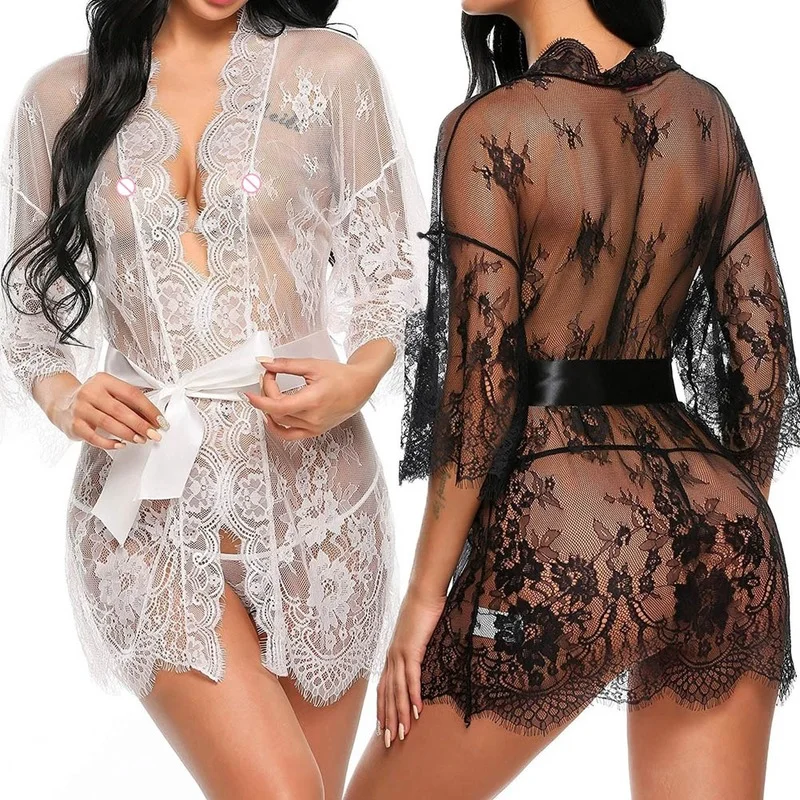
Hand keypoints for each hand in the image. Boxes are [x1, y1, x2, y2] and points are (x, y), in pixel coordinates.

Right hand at [36, 371, 165, 449]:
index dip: (148, 409)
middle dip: (141, 424)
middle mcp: (90, 392)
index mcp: (103, 380)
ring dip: (128, 434)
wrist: (61, 403)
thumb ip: (128, 402)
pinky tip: (121, 445)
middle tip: (154, 434)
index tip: (160, 420)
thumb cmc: (93, 398)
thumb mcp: (109, 392)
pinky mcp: (74, 425)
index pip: (131, 394)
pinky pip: (94, 437)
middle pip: (121, 410)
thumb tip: (153, 419)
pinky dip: (109, 443)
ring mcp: (80, 409)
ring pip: (108, 423)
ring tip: (141, 440)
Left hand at [243, 356, 381, 440]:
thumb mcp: (312, 365)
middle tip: (269, 377)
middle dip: (267, 394)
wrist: (360, 387)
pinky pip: (290, 435)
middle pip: (277, 412)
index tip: (249, 392)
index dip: (260, 400)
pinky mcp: (315, 431)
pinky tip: (271, 417)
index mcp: (313, 401)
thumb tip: (266, 363)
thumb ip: (286, 365)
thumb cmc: (341, 376)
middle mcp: (313, 418)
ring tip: (271, 392)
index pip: (277, 406)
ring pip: (281, 423)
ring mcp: (314, 427)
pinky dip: (277, 428)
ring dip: (270, 408)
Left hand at [378, 585, 445, 747]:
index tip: (383, 729)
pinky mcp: (411, 649)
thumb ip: (415, 651)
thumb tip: (418, 662)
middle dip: (387, 720)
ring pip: (397, 690)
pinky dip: (412, 695)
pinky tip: (416, 711)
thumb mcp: (416, 636)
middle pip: (387, 695)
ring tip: (402, 735)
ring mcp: (399, 653)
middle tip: (388, 743)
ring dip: (399, 714)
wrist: (423, 593)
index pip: (384, 688)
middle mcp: (391, 657)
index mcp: (391, 655)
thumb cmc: (422, 612)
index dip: (383, 710)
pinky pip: (412, 677)